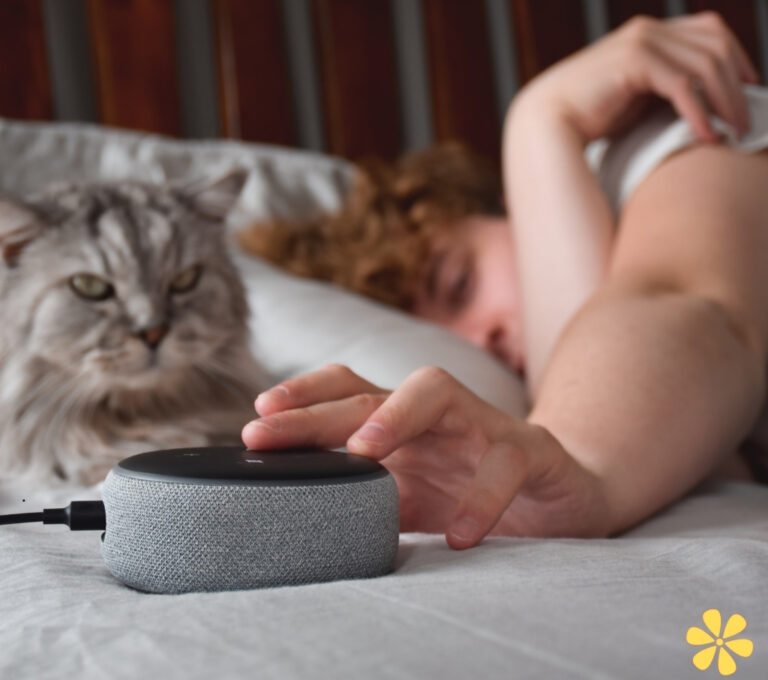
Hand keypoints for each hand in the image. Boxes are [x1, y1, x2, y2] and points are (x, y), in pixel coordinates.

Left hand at [242, 364, 608, 546]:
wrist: (560, 496)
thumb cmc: (473, 491)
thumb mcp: (411, 499)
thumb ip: (365, 501)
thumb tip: (296, 521)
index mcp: (402, 424)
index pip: (347, 389)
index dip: (303, 396)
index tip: (257, 417)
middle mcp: (435, 415)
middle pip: (372, 392)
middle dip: (317, 411)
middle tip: (266, 431)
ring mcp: (482, 425)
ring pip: (437, 393)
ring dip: (396, 416)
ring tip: (361, 453)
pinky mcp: (531, 450)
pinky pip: (504, 461)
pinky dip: (481, 497)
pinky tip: (457, 535)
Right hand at [513, 12, 759, 144]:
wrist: (544, 123)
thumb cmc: (587, 117)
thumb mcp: (635, 96)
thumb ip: (664, 87)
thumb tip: (702, 99)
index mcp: (647, 33)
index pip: (710, 30)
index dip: (736, 56)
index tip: (747, 88)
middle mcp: (647, 29)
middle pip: (716, 44)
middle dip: (737, 83)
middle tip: (747, 119)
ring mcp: (641, 40)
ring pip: (706, 64)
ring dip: (727, 100)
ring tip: (735, 131)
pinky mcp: (634, 61)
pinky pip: (683, 84)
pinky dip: (701, 112)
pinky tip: (708, 136)